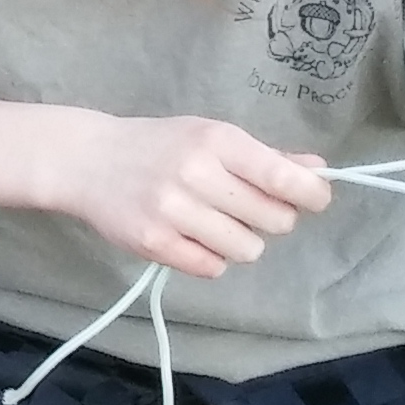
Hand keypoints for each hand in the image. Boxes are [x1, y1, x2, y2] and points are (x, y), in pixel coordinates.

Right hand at [58, 114, 333, 276]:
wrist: (87, 160)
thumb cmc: (159, 146)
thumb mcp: (209, 137)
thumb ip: (264, 157)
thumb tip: (317, 171)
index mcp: (216, 141)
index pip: (283, 177)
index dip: (312, 194)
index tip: (315, 199)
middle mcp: (195, 173)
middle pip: (274, 220)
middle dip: (272, 219)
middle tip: (248, 209)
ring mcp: (172, 211)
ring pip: (247, 249)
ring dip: (241, 242)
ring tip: (216, 224)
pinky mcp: (153, 243)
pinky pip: (211, 267)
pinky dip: (210, 258)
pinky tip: (193, 238)